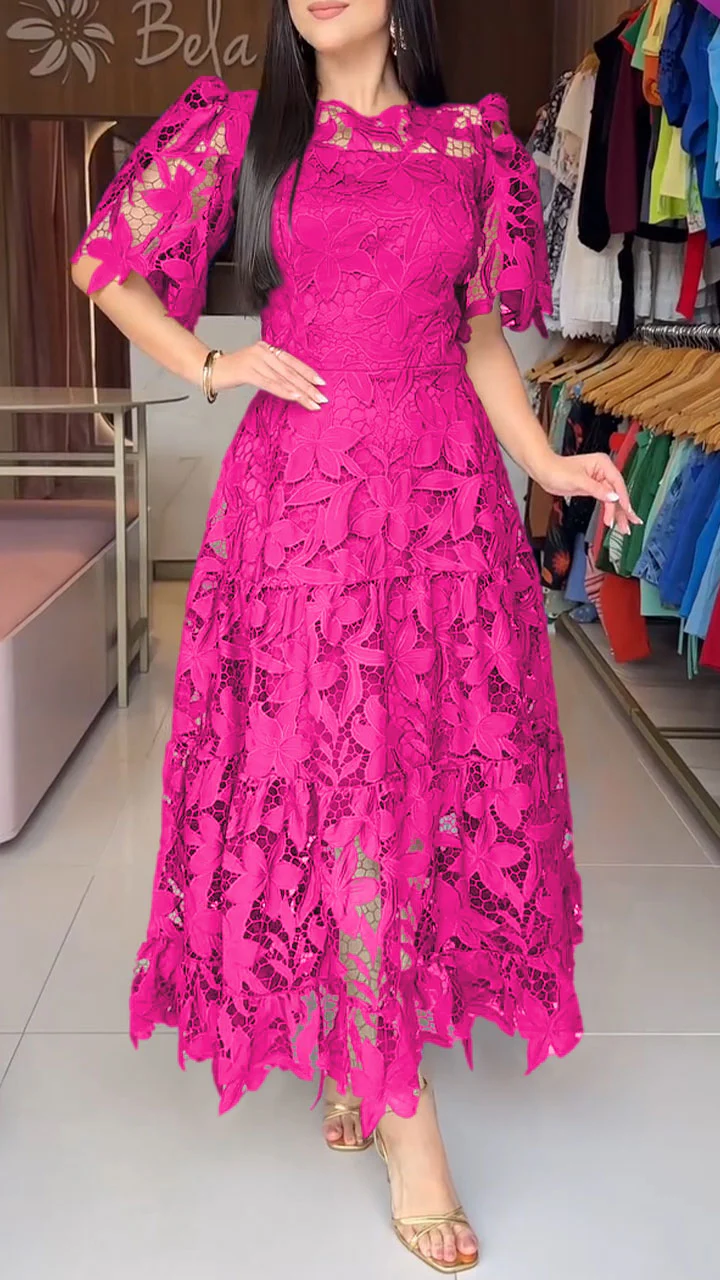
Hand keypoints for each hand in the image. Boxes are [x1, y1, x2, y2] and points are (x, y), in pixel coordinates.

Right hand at [212, 341, 326, 411]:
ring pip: (283, 379)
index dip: (308, 373)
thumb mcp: (256, 367)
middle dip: (308, 386)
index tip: (321, 383)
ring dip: (300, 392)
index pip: (292, 362)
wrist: (209, 368)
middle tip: (322, 398)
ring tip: (312, 402)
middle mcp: (263, 352)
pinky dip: (283, 390)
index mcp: (267, 349)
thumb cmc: (232, 370)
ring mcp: (255, 360)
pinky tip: (294, 397)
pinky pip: (269, 383)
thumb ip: (272, 371)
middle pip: (291, 372)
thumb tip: (291, 385)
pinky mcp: (247, 371)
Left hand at [534, 451, 641, 536]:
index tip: (627, 511)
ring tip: (624, 527)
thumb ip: (597, 490)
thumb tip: (613, 497)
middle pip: (618, 492)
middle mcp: (603, 471)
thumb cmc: (557, 470)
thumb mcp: (578, 481)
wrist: (544, 472)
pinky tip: (613, 519)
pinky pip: (605, 500)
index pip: (618, 483)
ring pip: (613, 499)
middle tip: (629, 524)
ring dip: (618, 513)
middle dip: (623, 510)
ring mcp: (599, 480)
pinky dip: (609, 510)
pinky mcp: (594, 488)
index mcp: (603, 463)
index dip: (623, 498)